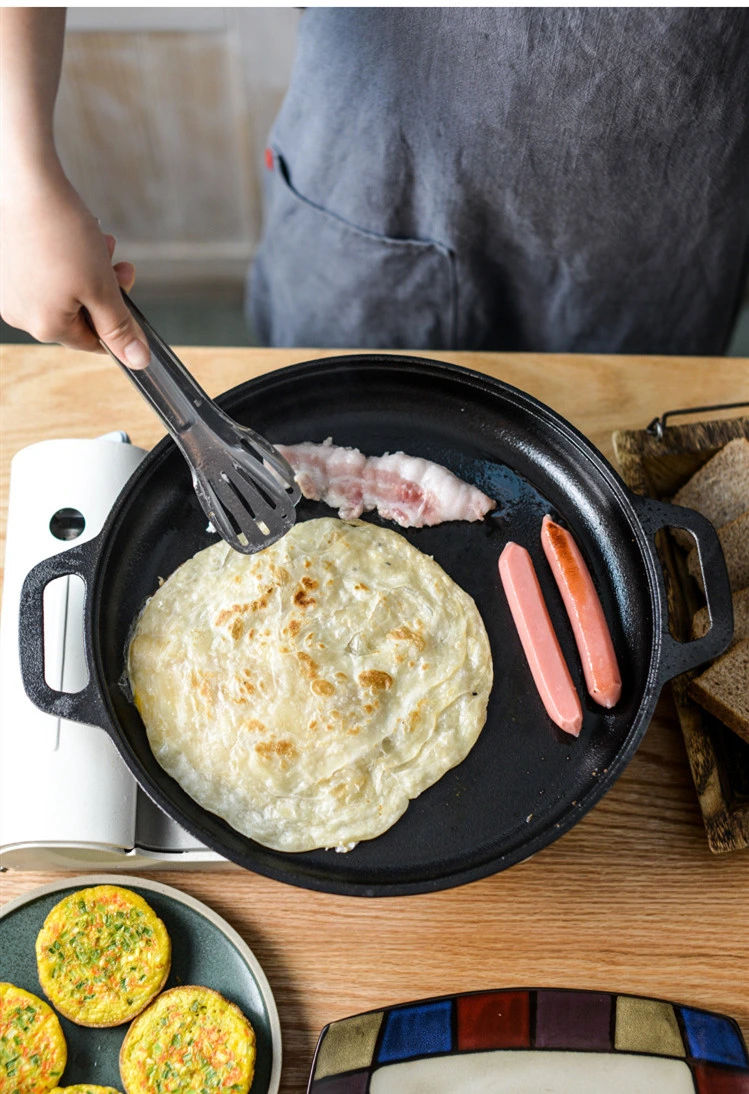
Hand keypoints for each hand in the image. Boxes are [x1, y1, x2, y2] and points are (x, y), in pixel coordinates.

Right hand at [0, 165, 149, 366]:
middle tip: (121, 266)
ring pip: (66, 293)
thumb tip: (137, 361)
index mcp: (45, 327)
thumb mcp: (102, 288)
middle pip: (80, 315)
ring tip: (101, 245)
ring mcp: (9, 292)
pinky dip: (68, 262)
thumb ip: (119, 328)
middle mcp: (20, 315)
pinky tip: (78, 239)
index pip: (93, 342)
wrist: (29, 183)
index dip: (118, 322)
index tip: (128, 296)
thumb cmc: (63, 233)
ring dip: (91, 272)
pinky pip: (46, 276)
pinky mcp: (6, 270)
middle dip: (105, 290)